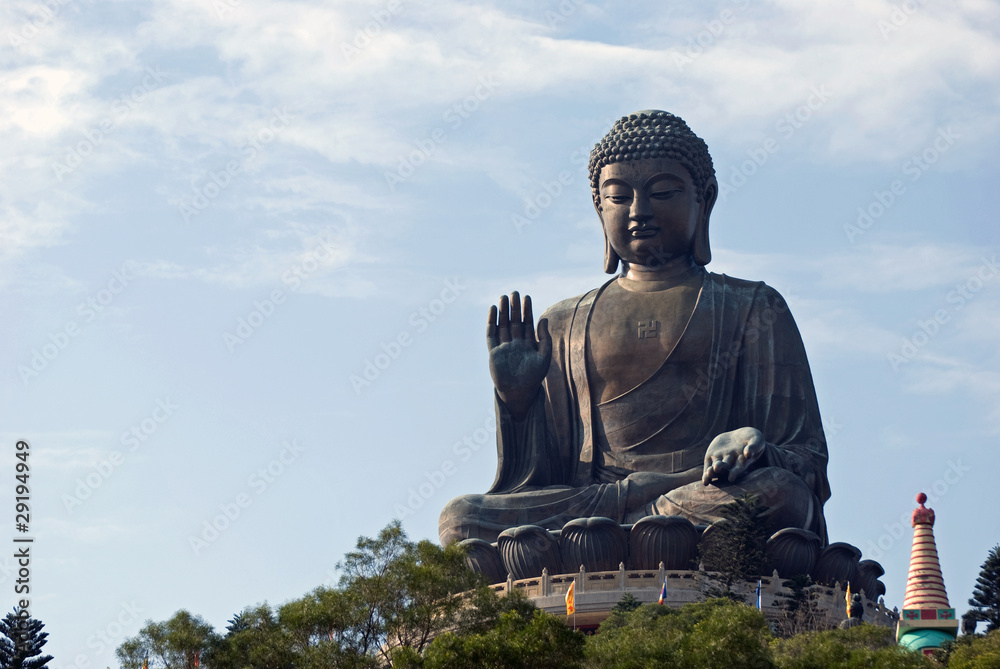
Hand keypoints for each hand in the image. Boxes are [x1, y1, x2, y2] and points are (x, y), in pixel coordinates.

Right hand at [488, 292, 551, 417]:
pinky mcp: (493, 352)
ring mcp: (504, 347)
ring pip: (502, 325)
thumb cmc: (534, 377)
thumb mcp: (544, 356)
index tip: (527, 297)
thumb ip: (545, 338)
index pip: (527, 323)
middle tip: (515, 292)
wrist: (519, 392)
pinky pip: (491, 334)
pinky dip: (491, 322)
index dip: (527, 310)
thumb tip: (544, 319)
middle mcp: (515, 343)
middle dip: (514, 307)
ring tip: (503, 297)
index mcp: (528, 344)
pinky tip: (493, 310)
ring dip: (503, 312)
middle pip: (514, 321)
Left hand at [702, 427, 764, 484]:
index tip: (731, 477)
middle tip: (717, 468)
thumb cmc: (751, 438)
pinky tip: (704, 482)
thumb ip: (753, 446)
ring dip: (712, 472)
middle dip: (722, 469)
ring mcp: (720, 461)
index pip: (738, 468)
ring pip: (715, 469)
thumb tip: (748, 454)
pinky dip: (706, 474)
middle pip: (726, 468)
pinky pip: (708, 466)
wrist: (738, 436)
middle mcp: (731, 463)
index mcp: (742, 461)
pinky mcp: (711, 457)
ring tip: (709, 473)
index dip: (735, 472)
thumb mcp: (756, 439)